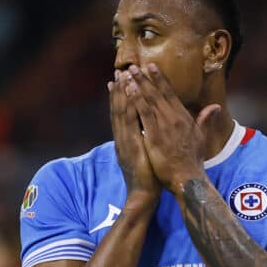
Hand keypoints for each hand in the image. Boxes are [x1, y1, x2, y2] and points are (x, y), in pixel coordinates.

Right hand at [109, 71, 160, 203]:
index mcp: (126, 140)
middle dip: (119, 90)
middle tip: (119, 72)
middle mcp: (122, 138)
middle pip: (118, 110)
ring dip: (121, 94)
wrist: (143, 194)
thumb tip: (146, 131)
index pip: (121, 115)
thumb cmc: (147, 177)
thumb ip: (143, 141)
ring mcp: (125, 142)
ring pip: (121, 113)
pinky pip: (128, 123)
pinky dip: (127, 107)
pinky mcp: (130, 146)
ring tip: (121, 77)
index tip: (120, 81)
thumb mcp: (144, 155)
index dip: (120, 98)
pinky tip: (129, 95)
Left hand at [125, 64, 220, 192]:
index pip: (170, 94)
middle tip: (133, 66)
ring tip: (127, 73)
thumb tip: (215, 107)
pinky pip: (143, 114)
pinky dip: (136, 100)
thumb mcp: (202, 137)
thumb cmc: (193, 161)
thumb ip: (206, 120)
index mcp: (183, 118)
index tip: (151, 67)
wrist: (187, 178)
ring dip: (138, 85)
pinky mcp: (154, 135)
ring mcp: (164, 126)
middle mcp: (174, 118)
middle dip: (145, 78)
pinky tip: (128, 90)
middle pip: (157, 93)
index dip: (160, 79)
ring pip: (149, 100)